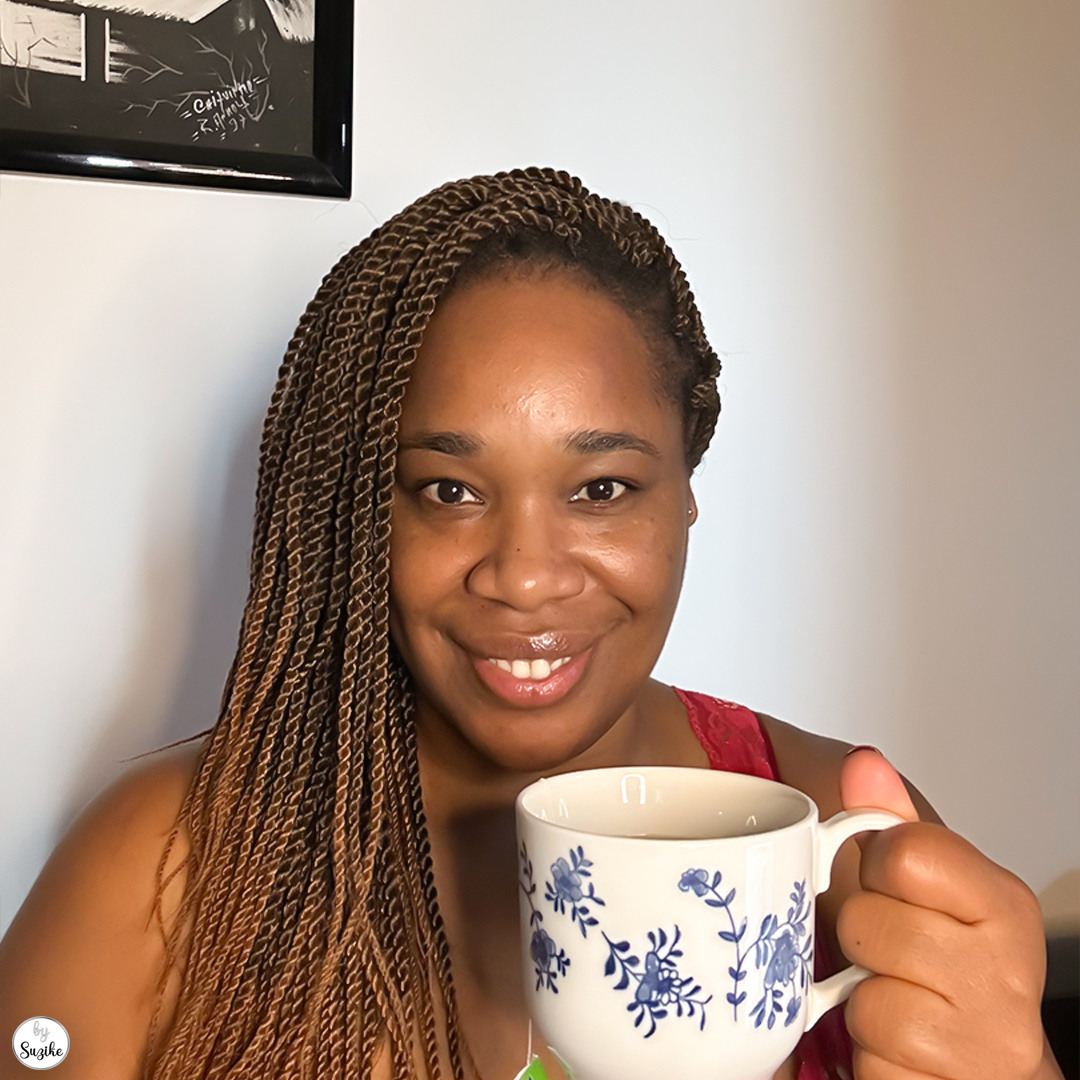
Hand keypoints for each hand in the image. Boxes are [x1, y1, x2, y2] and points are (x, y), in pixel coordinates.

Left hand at [836, 749, 1053, 1079]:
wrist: (987, 1065)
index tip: (892, 887)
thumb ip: (891, 820)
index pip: (903, 853)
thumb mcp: (929, 886)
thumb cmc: (950, 966)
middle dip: (861, 939)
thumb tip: (864, 765)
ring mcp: (988, 1043)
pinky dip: (869, 1058)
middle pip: (869, 923)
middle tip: (888, 953)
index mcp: (1003, 904)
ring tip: (892, 999)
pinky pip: (871, 1065)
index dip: (876, 867)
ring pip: (867, 1001)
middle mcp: (1006, 973)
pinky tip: (896, 1048)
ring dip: (860, 1004)